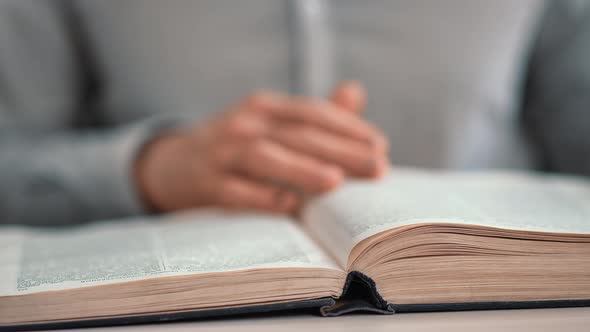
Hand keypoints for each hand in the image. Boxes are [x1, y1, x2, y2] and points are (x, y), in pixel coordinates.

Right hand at [134, 81, 389, 213]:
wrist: (174, 163)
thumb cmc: (236, 145)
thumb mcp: (269, 123)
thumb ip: (312, 113)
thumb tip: (354, 93)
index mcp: (264, 107)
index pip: (311, 112)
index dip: (347, 127)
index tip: (380, 145)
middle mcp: (243, 124)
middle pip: (297, 135)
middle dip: (340, 151)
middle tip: (377, 167)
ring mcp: (221, 153)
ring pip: (265, 157)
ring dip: (302, 169)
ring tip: (336, 182)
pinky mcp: (206, 183)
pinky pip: (235, 191)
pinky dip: (262, 197)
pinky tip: (289, 206)